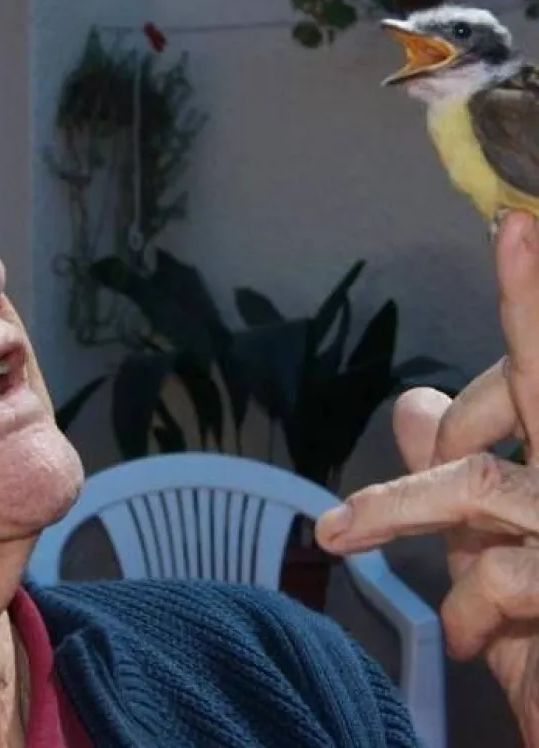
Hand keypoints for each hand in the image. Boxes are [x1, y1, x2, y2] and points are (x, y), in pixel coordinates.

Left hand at [315, 212, 538, 743]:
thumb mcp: (495, 551)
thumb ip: (454, 474)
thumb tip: (415, 401)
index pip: (538, 365)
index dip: (526, 303)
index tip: (519, 224)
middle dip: (534, 298)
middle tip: (521, 226)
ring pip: (481, 480)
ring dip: (399, 507)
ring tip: (342, 534)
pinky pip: (501, 573)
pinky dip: (466, 604)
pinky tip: (467, 636)